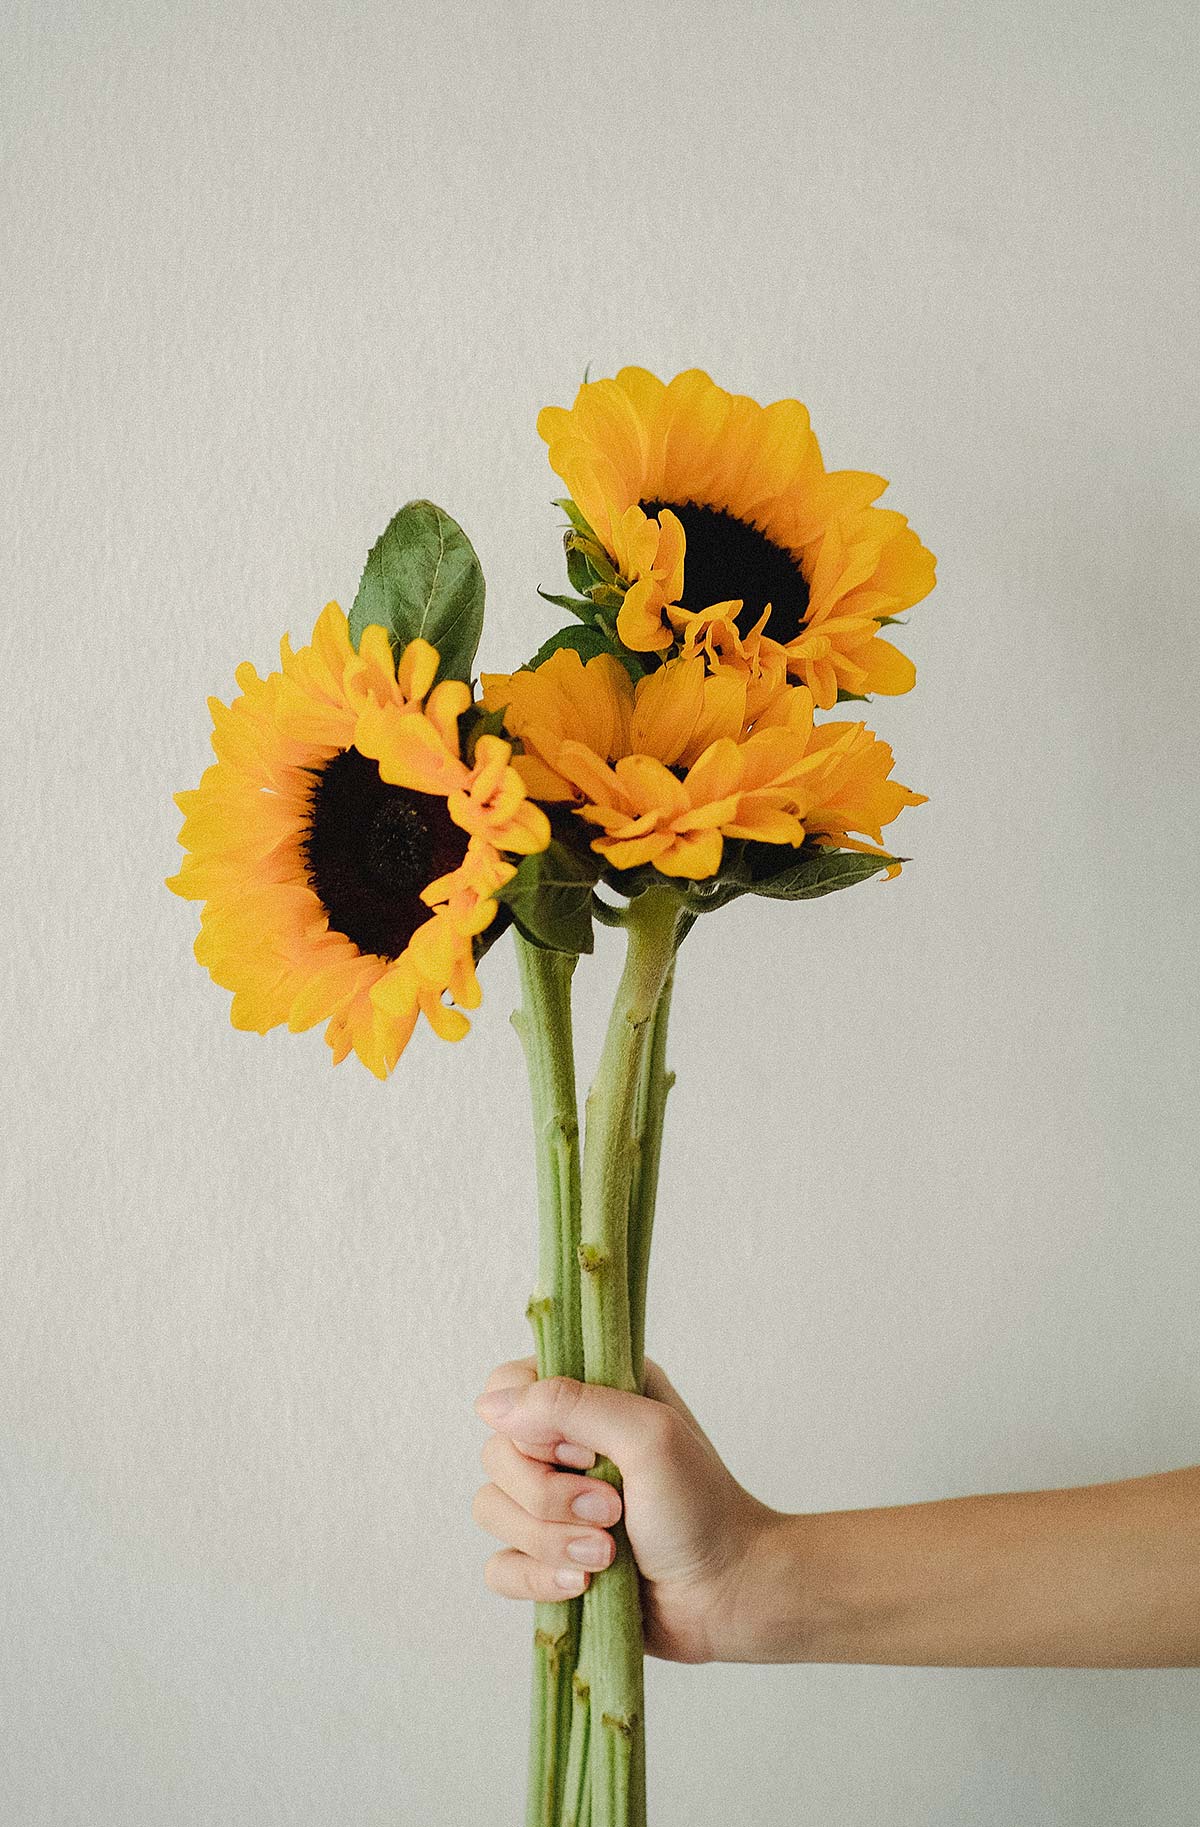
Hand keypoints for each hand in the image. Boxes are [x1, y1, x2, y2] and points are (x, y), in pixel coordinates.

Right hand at [472, 1357, 777, 1663]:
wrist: (726, 1594)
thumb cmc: (702, 1506)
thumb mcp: (648, 1435)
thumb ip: (571, 1405)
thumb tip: (490, 1406)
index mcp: (592, 1393)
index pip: (510, 1387)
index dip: (532, 1426)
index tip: (584, 1453)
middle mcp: (566, 1441)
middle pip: (496, 1454)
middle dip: (549, 1495)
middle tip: (611, 1512)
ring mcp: (553, 1503)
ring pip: (491, 1510)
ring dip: (549, 1540)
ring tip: (605, 1555)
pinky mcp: (547, 1557)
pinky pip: (500, 1565)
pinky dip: (537, 1578)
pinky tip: (582, 1585)